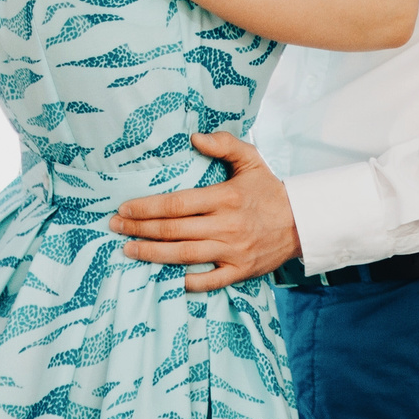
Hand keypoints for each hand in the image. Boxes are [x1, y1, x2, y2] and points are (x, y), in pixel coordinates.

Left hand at [109, 131, 301, 291]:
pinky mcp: (240, 270)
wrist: (303, 221)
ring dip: (151, 254)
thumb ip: (224, 144)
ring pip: (183, 256)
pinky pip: (207, 281)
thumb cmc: (270, 190)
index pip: (176, 203)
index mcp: (226, 197)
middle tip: (115, 228)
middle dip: (139, 229)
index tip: (124, 208)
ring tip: (128, 251)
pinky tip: (165, 277)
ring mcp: (233, 251)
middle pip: (172, 230)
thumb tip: (194, 137)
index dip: (146, 207)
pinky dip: (186, 281)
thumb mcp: (252, 159)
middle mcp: (226, 225)